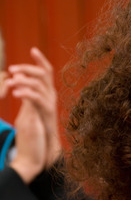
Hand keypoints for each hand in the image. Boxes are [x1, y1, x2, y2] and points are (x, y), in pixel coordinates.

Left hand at [6, 47, 60, 182]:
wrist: (42, 150)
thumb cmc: (36, 131)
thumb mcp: (31, 110)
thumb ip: (28, 96)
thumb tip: (20, 83)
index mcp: (47, 94)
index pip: (46, 72)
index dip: (41, 60)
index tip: (33, 49)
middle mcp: (51, 97)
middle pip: (44, 75)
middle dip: (28, 68)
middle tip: (12, 69)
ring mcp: (50, 105)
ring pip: (40, 85)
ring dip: (24, 80)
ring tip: (11, 81)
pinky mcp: (46, 114)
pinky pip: (37, 99)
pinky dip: (26, 93)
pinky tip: (15, 93)